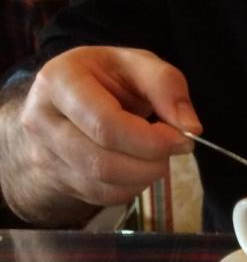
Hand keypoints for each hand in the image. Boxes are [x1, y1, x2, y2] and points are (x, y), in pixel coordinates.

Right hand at [2, 46, 199, 222]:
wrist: (68, 103)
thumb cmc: (106, 80)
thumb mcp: (135, 65)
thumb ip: (166, 85)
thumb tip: (190, 126)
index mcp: (59, 81)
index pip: (105, 126)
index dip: (151, 140)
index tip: (182, 139)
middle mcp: (42, 120)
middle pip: (103, 162)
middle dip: (150, 162)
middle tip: (173, 149)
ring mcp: (47, 155)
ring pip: (105, 184)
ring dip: (145, 176)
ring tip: (157, 155)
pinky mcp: (61, 180)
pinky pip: (105, 197)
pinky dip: (133, 187)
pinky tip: (138, 166)